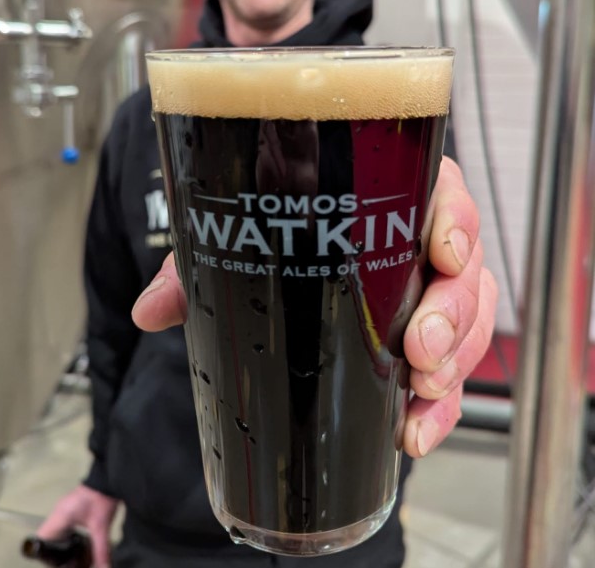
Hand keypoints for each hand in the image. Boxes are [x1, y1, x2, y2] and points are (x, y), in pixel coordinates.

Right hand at [37, 484, 118, 567]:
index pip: (40, 538)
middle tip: (64, 560)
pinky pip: (60, 525)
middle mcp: (57, 512)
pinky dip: (64, 535)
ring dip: (58, 543)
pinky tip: (76, 541)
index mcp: (60, 517)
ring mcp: (62, 508)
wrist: (108, 478)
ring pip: (52, 531)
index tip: (56, 561)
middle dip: (53, 551)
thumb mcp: (101, 527)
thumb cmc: (101, 498)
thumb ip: (101, 550)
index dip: (45, 553)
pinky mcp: (69, 507)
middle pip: (45, 537)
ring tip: (69, 554)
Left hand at [132, 156, 497, 458]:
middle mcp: (420, 238)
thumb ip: (195, 266)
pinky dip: (441, 402)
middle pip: (466, 270)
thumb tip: (149, 310)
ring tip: (420, 395)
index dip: (457, 222)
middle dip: (454, 313)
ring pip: (470, 323)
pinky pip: (454, 366)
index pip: (445, 193)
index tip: (445, 254)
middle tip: (421, 349)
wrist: (282, 255)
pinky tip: (415, 428)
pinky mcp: (426, 335)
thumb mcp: (239, 239)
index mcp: (389, 192)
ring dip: (455, 363)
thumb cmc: (275, 231)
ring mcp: (427, 290)